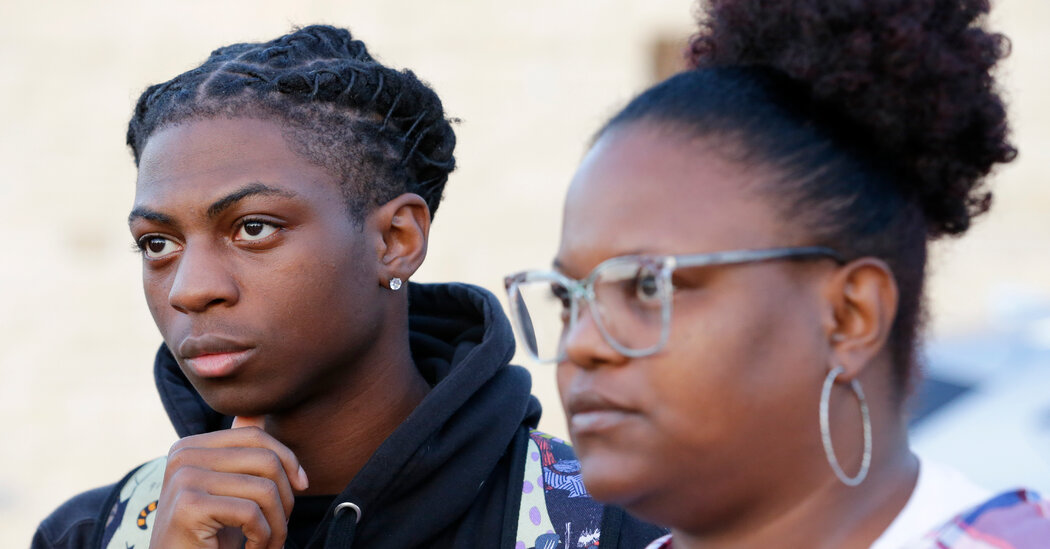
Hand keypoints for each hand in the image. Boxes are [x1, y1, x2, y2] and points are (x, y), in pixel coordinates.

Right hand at [148, 416, 309, 548]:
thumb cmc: (209, 534)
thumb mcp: (227, 488)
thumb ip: (237, 452)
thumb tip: (254, 413)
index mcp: (191, 446)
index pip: (255, 436)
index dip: (288, 459)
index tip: (301, 485)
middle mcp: (183, 455)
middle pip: (265, 460)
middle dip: (286, 498)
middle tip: (280, 527)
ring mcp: (183, 478)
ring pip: (264, 489)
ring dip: (277, 525)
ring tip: (270, 543)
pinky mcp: (189, 505)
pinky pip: (251, 513)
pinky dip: (264, 538)